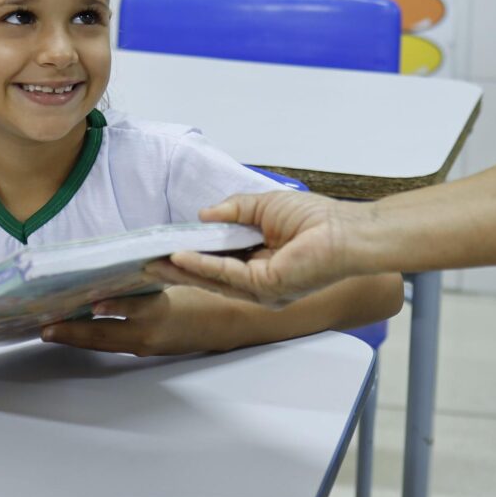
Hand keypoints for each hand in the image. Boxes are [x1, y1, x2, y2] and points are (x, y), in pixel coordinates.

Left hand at [40, 288, 229, 356]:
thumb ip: (146, 276)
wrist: (232, 323)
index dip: (101, 308)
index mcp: (159, 312)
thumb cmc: (208, 294)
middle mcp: (148, 334)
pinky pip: (115, 345)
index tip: (78, 305)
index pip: (124, 310)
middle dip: (72, 333)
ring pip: (105, 344)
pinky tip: (80, 332)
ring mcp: (147, 346)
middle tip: (45, 328)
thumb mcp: (180, 278)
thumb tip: (113, 267)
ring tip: (53, 332)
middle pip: (103, 336)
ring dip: (78, 339)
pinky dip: (95, 339)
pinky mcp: (148, 350)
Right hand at [147, 189, 369, 306]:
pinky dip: (201, 266)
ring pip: (212, 280)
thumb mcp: (266, 206)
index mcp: (259, 265)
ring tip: (153, 262)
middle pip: (208, 278)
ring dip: (181, 271)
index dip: (191, 256)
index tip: (164, 248)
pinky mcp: (266, 287)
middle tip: (146, 263)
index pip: (217, 263)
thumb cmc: (319, 219)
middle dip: (176, 271)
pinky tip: (179, 258)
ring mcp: (261, 290)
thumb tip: (204, 215)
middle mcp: (258, 283)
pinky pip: (226, 276)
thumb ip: (235, 211)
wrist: (349, 231)